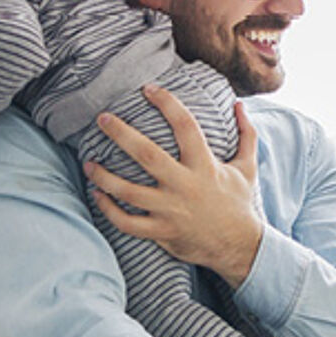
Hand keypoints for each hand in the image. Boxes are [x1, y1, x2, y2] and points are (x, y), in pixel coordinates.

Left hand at [85, 87, 262, 285]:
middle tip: (102, 119)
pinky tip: (97, 195)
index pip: (186, 127)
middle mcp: (185, 186)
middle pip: (147, 155)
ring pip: (129, 192)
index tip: (149, 89)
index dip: (168, 104)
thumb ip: (246, 135)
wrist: (239, 246)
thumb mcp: (247, 168)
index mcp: (205, 166)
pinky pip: (127, 223)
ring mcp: (170, 210)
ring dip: (104, 177)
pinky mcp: (162, 231)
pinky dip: (108, 210)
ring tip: (88, 163)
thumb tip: (238, 105)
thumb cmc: (238, 203)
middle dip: (121, 134)